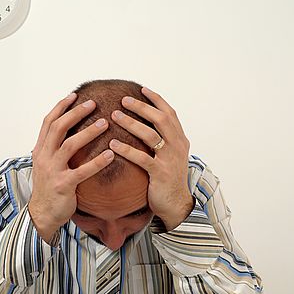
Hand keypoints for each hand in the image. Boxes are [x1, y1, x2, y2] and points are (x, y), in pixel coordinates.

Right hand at [28, 94, 112, 242]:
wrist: (42, 215)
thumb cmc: (49, 190)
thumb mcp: (47, 165)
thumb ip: (54, 149)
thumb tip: (67, 133)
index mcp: (40, 150)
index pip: (48, 122)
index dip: (61, 107)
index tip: (75, 95)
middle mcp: (44, 157)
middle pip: (58, 128)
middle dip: (75, 113)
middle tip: (93, 103)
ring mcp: (53, 171)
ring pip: (69, 145)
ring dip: (88, 132)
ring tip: (105, 123)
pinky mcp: (64, 185)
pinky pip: (82, 171)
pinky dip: (97, 162)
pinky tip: (110, 154)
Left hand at [109, 87, 193, 230]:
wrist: (177, 205)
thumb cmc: (169, 180)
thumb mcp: (170, 156)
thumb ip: (163, 140)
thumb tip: (147, 124)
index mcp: (180, 140)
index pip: (170, 113)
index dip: (156, 100)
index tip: (142, 89)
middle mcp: (177, 146)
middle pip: (160, 119)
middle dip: (141, 107)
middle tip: (123, 99)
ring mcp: (170, 160)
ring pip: (151, 135)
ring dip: (131, 123)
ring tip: (114, 116)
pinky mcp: (160, 173)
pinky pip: (142, 158)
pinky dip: (126, 149)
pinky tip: (112, 144)